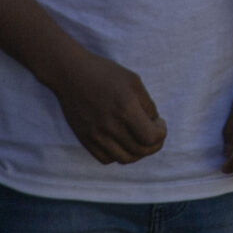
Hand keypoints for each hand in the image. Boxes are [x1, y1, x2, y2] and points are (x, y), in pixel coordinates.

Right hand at [47, 49, 165, 164]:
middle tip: (153, 132)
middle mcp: (110, 125)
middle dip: (154, 145)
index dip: (161, 133)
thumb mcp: (134, 82)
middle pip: (140, 151)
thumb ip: (148, 105)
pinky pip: (106, 159)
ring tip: (138, 138)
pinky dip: (118, 154)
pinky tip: (121, 141)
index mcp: (126, 109)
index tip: (159, 122)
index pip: (151, 137)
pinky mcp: (84, 138)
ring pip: (124, 159)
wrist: (70, 73)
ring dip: (137, 152)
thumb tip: (154, 124)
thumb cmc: (105, 73)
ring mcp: (95, 135)